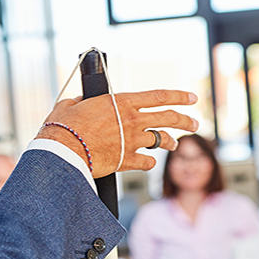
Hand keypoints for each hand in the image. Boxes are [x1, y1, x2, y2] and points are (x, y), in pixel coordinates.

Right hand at [36, 89, 198, 177]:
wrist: (63, 151)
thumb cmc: (64, 126)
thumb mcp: (69, 105)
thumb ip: (79, 102)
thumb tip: (77, 101)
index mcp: (122, 102)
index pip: (159, 96)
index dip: (179, 96)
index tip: (192, 98)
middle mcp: (132, 120)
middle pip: (169, 118)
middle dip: (186, 120)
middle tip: (194, 122)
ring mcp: (132, 141)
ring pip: (161, 140)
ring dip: (170, 142)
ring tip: (175, 144)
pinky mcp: (127, 160)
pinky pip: (147, 162)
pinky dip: (149, 162)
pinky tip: (148, 162)